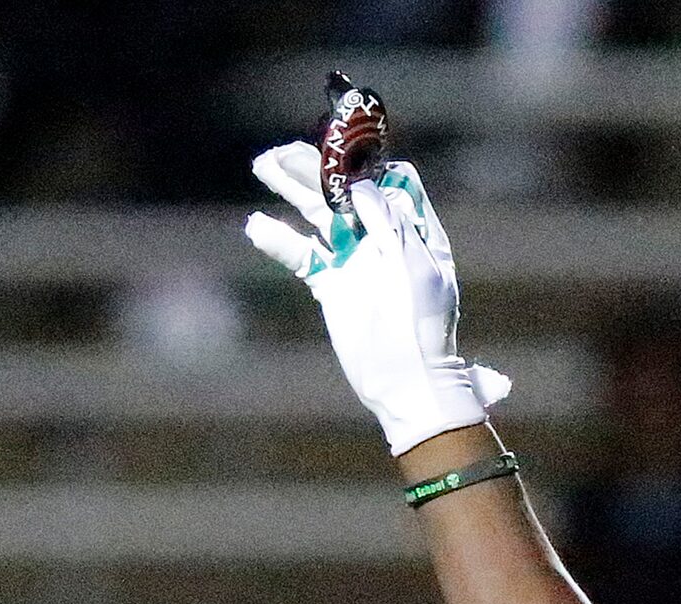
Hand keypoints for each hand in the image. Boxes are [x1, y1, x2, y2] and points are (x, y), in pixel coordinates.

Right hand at [244, 142, 509, 457]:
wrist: (407, 379)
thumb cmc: (422, 325)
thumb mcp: (414, 268)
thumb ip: (390, 224)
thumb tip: (362, 186)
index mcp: (413, 232)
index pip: (392, 183)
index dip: (368, 163)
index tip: (342, 146)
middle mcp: (382, 240)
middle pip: (345, 192)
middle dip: (317, 168)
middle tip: (285, 151)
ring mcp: (356, 261)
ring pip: (320, 215)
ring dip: (293, 189)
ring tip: (265, 166)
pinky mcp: (332, 285)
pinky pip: (303, 255)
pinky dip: (281, 240)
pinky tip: (258, 227)